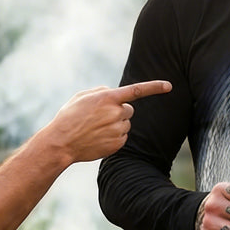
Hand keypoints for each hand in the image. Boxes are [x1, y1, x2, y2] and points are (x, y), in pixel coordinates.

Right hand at [49, 80, 171, 164]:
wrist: (61, 143)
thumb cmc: (69, 117)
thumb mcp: (82, 97)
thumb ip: (102, 91)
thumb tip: (117, 94)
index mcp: (108, 98)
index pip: (136, 90)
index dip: (154, 87)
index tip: (169, 86)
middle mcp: (116, 113)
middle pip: (129, 110)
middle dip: (118, 112)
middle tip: (99, 118)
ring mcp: (118, 129)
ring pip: (126, 124)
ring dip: (115, 125)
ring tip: (95, 129)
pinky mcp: (118, 143)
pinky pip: (123, 137)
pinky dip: (114, 137)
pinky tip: (98, 138)